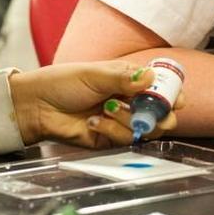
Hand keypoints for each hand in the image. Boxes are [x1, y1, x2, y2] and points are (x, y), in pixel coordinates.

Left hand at [9, 61, 182, 147]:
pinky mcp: (109, 139)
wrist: (36, 106)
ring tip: (107, 108)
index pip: (160, 87)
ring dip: (129, 119)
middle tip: (150, 109)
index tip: (177, 99)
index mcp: (128, 81)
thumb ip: (124, 78)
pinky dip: (112, 130)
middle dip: (160, 113)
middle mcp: (128, 101)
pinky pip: (124, 140)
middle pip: (161, 113)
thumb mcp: (94, 74)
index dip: (172, 94)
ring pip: (145, 129)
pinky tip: (94, 121)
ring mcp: (120, 121)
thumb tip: (150, 77)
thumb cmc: (62, 83)